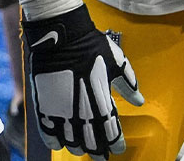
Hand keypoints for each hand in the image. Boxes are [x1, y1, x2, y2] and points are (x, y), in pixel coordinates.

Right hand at [23, 5, 143, 156]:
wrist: (60, 34)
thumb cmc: (90, 44)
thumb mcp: (116, 61)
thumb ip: (128, 83)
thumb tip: (139, 100)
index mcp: (101, 100)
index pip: (111, 131)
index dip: (115, 143)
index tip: (118, 148)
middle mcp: (81, 109)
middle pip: (91, 140)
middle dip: (97, 151)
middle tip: (101, 156)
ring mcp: (60, 108)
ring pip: (70, 138)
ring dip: (77, 147)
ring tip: (81, 149)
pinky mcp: (44, 103)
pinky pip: (47, 129)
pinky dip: (52, 139)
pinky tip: (58, 144)